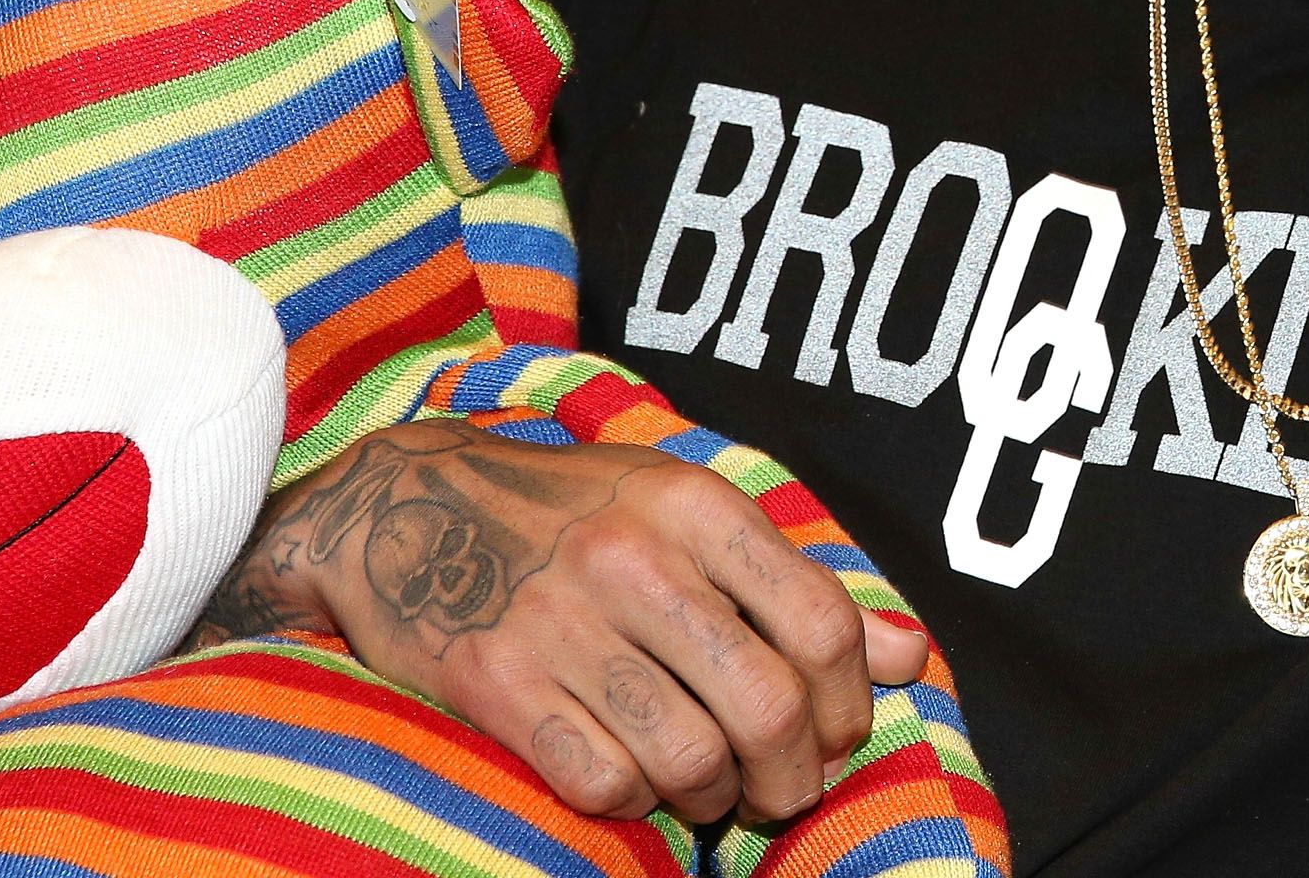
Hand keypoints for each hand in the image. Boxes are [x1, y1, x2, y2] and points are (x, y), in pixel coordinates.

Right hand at [189, 421, 929, 825]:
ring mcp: (562, 623)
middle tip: (780, 791)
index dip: (849, 704)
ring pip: (690, 758)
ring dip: (713, 798)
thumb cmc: (571, 516)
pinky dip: (630, 802)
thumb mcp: (690, 518)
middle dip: (793, 776)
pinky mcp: (496, 683)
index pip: (825, 623)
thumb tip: (907, 658)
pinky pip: (602, 783)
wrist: (401, 506)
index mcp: (699, 506)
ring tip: (708, 790)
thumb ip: (797, 587)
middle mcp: (637, 558)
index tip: (834, 735)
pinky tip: (628, 778)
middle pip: (768, 706)